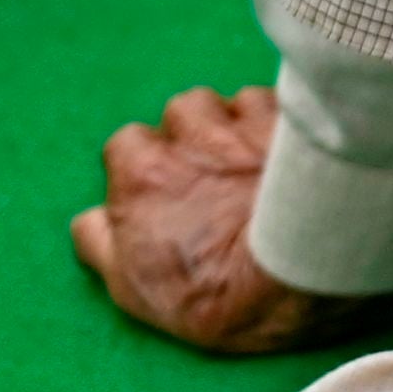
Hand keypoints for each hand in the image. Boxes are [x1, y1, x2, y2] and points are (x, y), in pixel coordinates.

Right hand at [68, 87, 359, 355]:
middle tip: (221, 178)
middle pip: (182, 115)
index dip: (149, 170)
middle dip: (197, 139)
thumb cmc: (215, 289)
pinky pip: (282, 106)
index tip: (171, 196)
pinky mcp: (295, 120)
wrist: (300, 269)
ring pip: (233, 102)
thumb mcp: (134, 288)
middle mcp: (189, 136)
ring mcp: (245, 122)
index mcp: (142, 172)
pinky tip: (294, 157)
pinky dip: (283, 125)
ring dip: (240, 123)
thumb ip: (101, 243)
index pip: (127, 146)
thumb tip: (92, 218)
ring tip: (258, 162)